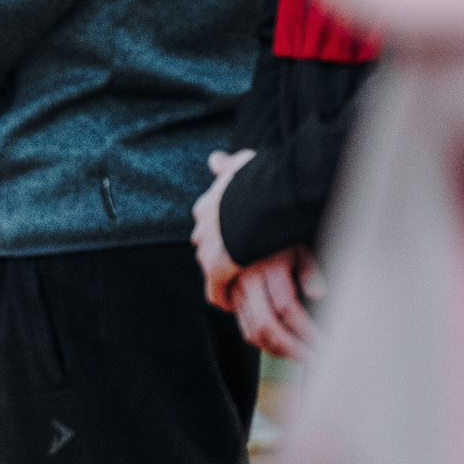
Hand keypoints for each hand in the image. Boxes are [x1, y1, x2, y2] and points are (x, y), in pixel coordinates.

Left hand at [191, 150, 254, 308]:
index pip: (204, 221)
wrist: (261, 200)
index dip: (218, 230)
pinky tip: (233, 305)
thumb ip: (227, 164)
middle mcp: (202, 228)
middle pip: (204, 245)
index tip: (229, 236)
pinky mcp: (218, 269)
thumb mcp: (240, 165)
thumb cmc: (257, 180)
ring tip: (235, 287)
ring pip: (208, 268)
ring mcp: (209, 250)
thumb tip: (214, 158)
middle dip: (216, 253)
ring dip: (221, 277)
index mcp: (207, 205)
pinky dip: (224, 298)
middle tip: (233, 262)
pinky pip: (216, 291)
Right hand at [235, 248, 322, 359]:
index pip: (286, 306)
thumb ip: (309, 270)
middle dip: (292, 348)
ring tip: (303, 356)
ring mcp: (236, 291)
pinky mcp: (232, 299)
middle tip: (315, 358)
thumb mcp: (299, 247)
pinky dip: (265, 344)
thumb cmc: (279, 238)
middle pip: (265, 325)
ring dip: (280, 351)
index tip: (325, 343)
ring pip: (252, 332)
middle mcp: (247, 280)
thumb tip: (318, 294)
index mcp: (268, 266)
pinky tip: (285, 347)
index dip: (306, 329)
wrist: (246, 229)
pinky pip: (245, 328)